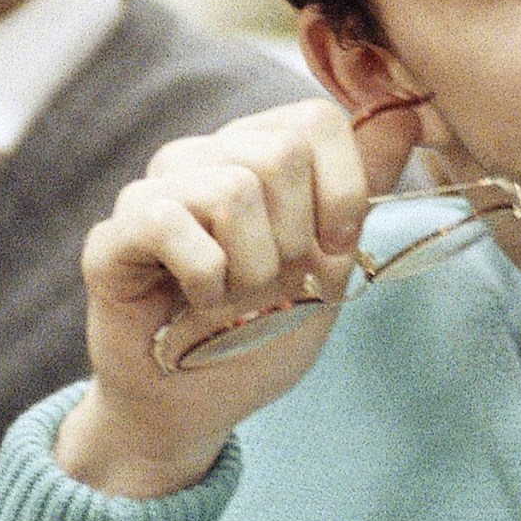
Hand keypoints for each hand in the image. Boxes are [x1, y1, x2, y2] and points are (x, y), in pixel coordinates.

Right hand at [57, 97, 419, 497]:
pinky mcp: (113, 236)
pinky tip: (196, 302)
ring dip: (252, 270)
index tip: (331, 249)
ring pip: (232, 191)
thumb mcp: (332, 263)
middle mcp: (201, 157)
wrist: (197, 407)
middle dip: (296, 238)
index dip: (342, 189)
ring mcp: (152, 190)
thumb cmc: (260, 330)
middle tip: (271, 281)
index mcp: (256, 154)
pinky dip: (204, 279)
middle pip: (280, 153)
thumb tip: (407, 113)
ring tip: (233, 298)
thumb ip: (364, 188)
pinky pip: (170, 225)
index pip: (315, 119)